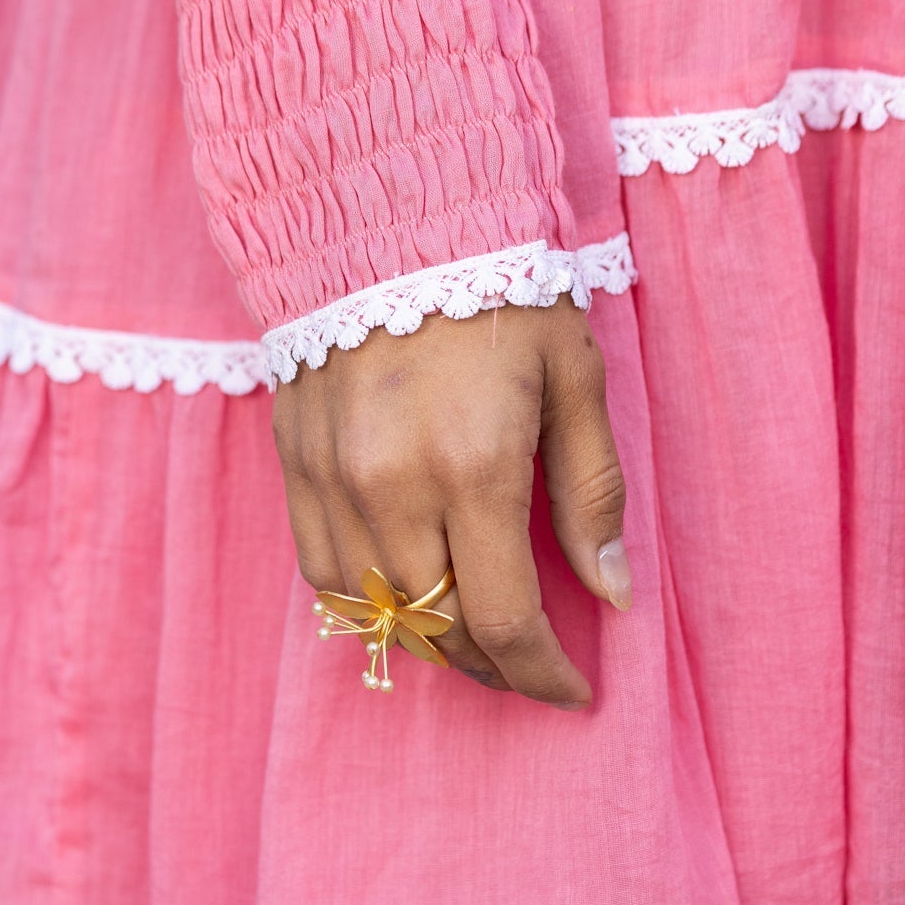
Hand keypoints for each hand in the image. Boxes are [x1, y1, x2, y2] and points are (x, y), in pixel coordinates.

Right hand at [272, 301, 631, 706]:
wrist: (385, 213)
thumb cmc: (499, 288)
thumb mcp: (574, 376)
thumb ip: (592, 490)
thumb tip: (610, 594)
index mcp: (473, 466)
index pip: (503, 620)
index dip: (542, 674)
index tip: (574, 692)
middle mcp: (391, 486)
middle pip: (435, 628)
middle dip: (491, 664)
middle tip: (529, 662)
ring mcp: (331, 479)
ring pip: (373, 612)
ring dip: (427, 639)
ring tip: (471, 635)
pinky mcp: (294, 463)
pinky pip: (320, 571)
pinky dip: (365, 602)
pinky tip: (402, 592)